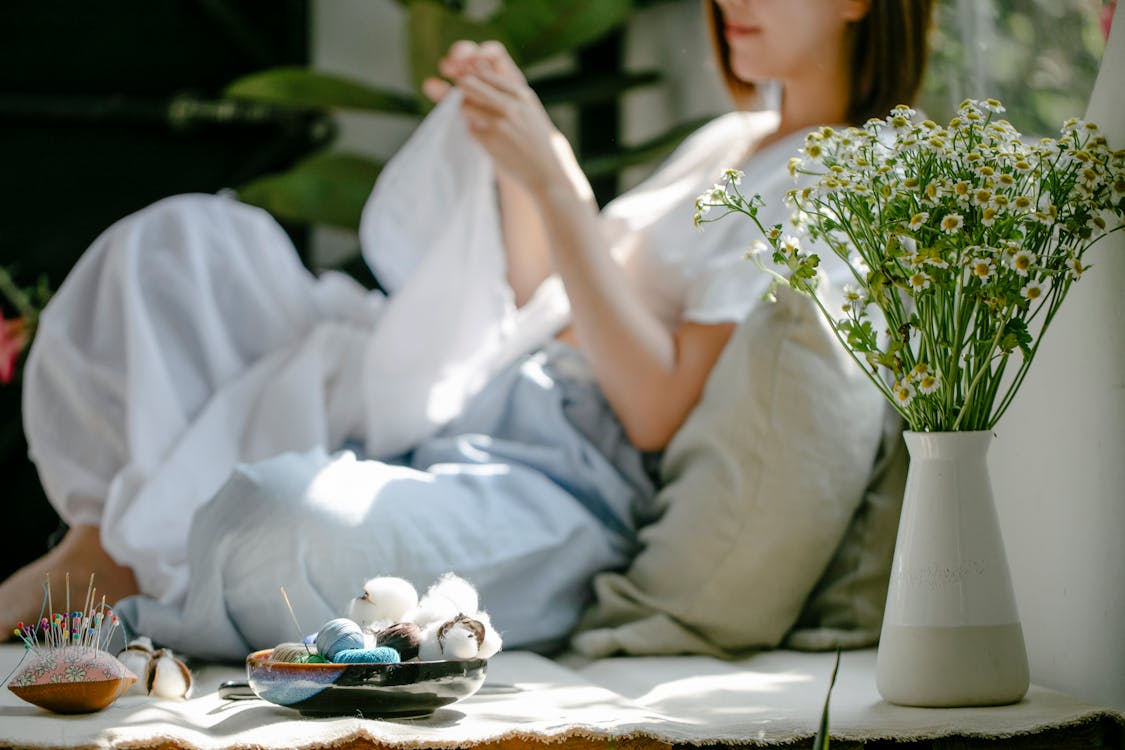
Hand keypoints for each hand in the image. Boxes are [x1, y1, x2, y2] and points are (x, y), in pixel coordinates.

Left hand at [424, 41, 568, 194]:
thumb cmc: (540, 141)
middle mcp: (510, 105)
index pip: (485, 75)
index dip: (474, 80)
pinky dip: (474, 133)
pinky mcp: (491, 142)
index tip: (471, 88)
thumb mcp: (531, 110)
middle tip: (463, 100)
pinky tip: (486, 139)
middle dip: (463, 91)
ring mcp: (499, 123)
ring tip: (474, 119)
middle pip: (470, 85)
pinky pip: (470, 130)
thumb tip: (483, 76)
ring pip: (465, 106)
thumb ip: (511, 95)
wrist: (549, 171)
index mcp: (522, 94)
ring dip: (465, 112)